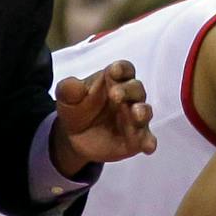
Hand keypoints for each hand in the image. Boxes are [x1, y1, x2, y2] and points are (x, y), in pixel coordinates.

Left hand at [50, 60, 155, 174]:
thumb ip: (68, 89)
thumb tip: (72, 85)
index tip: (114, 71)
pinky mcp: (136, 138)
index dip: (122, 69)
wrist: (76, 136)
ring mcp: (135, 118)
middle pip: (136, 88)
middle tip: (115, 95)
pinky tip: (148, 147)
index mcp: (115, 81)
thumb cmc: (78, 108)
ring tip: (136, 114)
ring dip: (143, 112)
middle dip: (128, 90)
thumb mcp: (67, 98)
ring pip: (145, 111)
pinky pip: (146, 138)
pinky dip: (148, 141)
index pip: (124, 70)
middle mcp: (130, 97)